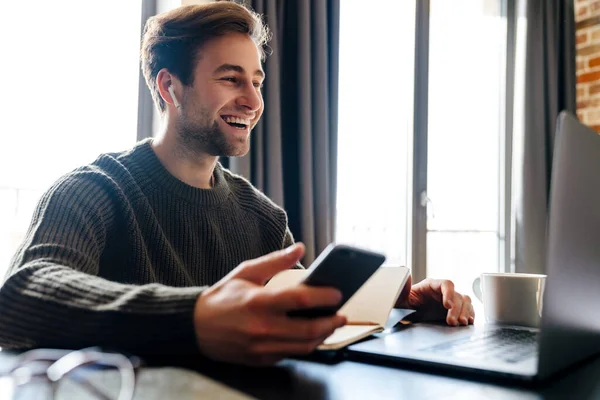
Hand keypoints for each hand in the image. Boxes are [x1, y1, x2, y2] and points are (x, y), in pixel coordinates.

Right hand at [193, 243, 346, 365]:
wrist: (196, 327)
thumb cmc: (223, 297)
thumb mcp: (246, 272)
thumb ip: (276, 261)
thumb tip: (300, 248)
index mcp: (259, 302)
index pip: (300, 299)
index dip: (324, 297)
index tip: (338, 293)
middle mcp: (262, 327)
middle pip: (308, 329)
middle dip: (331, 322)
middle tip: (342, 314)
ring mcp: (262, 347)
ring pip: (304, 347)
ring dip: (323, 336)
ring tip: (331, 325)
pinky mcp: (261, 360)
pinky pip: (291, 355)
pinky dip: (305, 346)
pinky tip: (312, 335)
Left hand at [395, 275, 473, 325]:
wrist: (408, 315)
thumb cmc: (404, 304)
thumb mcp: (400, 297)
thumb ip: (402, 286)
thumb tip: (403, 269)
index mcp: (432, 285)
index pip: (446, 284)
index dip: (449, 294)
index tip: (447, 306)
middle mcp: (443, 292)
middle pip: (458, 295)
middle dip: (457, 309)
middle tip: (452, 322)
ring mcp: (451, 301)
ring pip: (466, 302)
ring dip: (466, 312)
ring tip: (461, 323)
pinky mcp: (455, 311)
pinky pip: (468, 310)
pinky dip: (470, 315)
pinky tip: (467, 322)